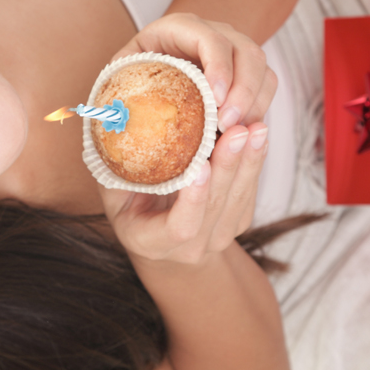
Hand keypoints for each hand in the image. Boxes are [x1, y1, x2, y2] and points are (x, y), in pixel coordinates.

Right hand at [98, 122, 268, 265]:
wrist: (158, 238)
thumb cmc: (128, 206)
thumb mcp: (113, 192)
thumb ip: (115, 169)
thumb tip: (110, 121)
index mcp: (152, 243)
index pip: (180, 227)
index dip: (193, 198)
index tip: (200, 165)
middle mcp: (189, 248)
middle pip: (216, 208)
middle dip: (229, 166)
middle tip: (237, 130)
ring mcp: (218, 239)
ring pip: (239, 200)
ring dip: (249, 162)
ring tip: (256, 128)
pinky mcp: (238, 223)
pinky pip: (249, 194)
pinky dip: (255, 162)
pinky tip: (258, 136)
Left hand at [114, 13, 276, 130]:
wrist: (148, 86)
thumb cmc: (130, 82)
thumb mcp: (119, 78)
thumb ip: (115, 90)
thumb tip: (110, 115)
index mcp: (179, 28)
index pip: (210, 39)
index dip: (219, 68)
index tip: (216, 102)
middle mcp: (213, 33)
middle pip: (247, 51)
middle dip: (244, 90)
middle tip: (229, 125)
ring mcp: (234, 50)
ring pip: (262, 68)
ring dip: (255, 102)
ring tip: (236, 134)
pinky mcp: (247, 72)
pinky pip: (267, 86)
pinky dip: (260, 109)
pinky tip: (242, 134)